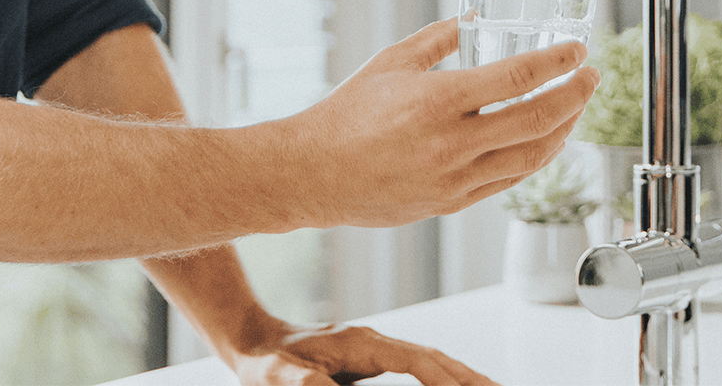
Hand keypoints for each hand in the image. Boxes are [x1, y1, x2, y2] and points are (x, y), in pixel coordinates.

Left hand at [229, 320, 499, 384]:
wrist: (253, 340)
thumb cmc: (264, 363)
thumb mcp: (277, 378)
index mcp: (360, 343)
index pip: (415, 359)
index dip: (444, 378)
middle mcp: (374, 341)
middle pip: (433, 356)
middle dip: (468, 376)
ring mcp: (377, 347)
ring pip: (432, 359)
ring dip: (463, 375)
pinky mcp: (374, 358)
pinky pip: (421, 365)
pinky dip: (445, 375)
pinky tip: (457, 385)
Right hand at [280, 18, 598, 228]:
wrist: (314, 174)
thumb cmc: (346, 114)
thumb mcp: (391, 61)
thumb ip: (437, 38)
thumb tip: (472, 18)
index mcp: (438, 100)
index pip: (517, 78)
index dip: (556, 62)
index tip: (577, 50)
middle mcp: (453, 142)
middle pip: (537, 119)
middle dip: (574, 95)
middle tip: (590, 76)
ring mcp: (456, 178)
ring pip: (531, 157)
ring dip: (563, 129)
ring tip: (575, 107)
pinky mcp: (452, 202)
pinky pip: (508, 180)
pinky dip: (535, 158)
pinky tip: (544, 141)